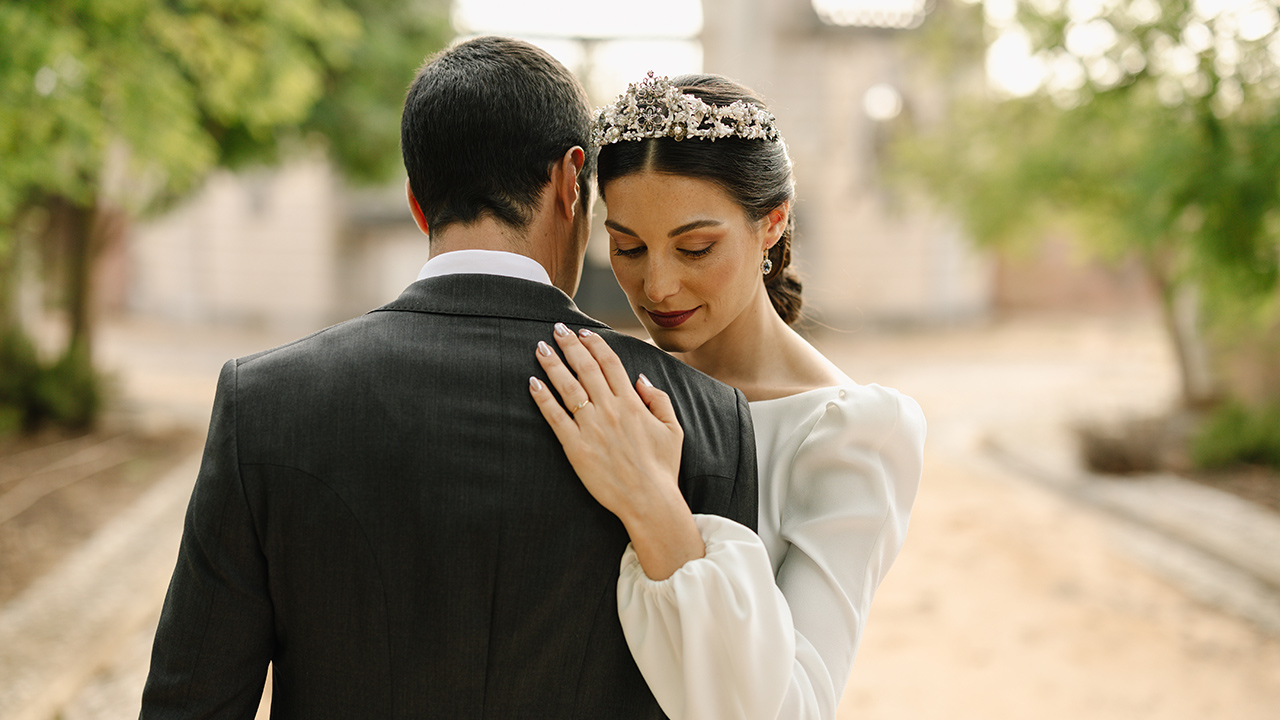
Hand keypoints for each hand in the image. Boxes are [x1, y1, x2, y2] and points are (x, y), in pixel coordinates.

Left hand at [529, 323, 703, 578]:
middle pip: (585, 368)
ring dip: (552, 365)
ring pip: (567, 388)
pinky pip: (555, 417)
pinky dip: (543, 398)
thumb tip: (641, 378)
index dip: (595, 344)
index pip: (610, 363)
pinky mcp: (576, 447)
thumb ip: (658, 400)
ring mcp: (591, 428)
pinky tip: (533, 383)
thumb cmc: (662, 468)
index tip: (583, 332)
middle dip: (569, 346)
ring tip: (540, 348)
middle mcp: (610, 410)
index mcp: (632, 403)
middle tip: (556, 330)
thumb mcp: (672, 429)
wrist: (648, 500)